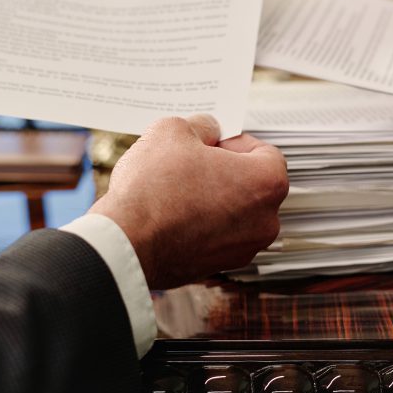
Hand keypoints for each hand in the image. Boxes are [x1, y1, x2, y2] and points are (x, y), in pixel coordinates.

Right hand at [89, 115, 287, 289]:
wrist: (125, 243)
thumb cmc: (154, 190)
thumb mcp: (174, 131)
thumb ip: (202, 125)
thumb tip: (208, 129)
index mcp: (267, 183)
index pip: (265, 153)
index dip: (234, 142)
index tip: (211, 143)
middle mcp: (265, 221)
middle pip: (251, 184)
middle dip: (224, 171)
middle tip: (191, 163)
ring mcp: (244, 248)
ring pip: (234, 212)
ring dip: (212, 198)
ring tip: (177, 189)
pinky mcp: (219, 266)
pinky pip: (217, 236)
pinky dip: (201, 224)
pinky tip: (173, 214)